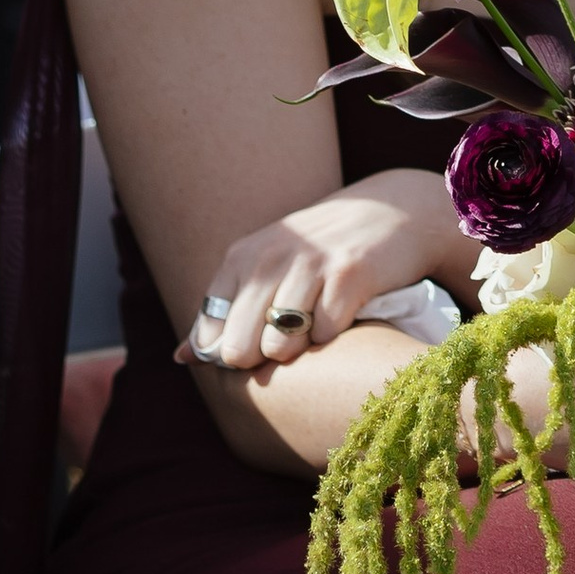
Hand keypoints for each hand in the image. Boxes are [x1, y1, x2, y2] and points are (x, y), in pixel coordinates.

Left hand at [182, 170, 470, 373]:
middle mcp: (270, 256)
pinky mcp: (350, 274)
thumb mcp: (267, 269)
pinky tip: (341, 319)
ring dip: (296, 351)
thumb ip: (223, 313)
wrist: (395, 213)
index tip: (247, 353)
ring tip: (309, 334)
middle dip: (257, 360)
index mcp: (242, 257)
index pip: (210, 328)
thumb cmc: (322, 252)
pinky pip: (326, 334)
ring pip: (281, 344)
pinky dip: (332, 338)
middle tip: (280, 349)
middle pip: (239, 346)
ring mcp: (311, 264)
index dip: (225, 353)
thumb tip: (180, 359)